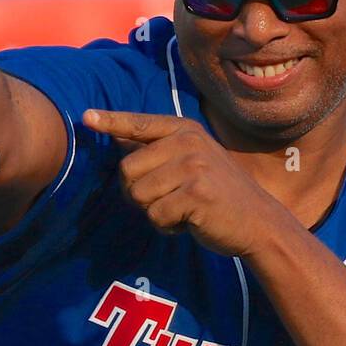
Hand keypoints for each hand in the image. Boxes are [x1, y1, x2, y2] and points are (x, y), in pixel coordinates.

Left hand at [81, 109, 296, 257]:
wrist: (259, 223)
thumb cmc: (220, 196)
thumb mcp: (193, 162)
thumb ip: (158, 151)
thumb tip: (116, 138)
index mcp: (185, 130)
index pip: (139, 124)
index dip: (110, 122)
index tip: (86, 118)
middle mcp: (187, 143)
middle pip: (127, 170)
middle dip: (139, 193)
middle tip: (169, 201)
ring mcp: (192, 166)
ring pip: (138, 195)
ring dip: (154, 212)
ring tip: (183, 211)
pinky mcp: (195, 194)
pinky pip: (155, 215)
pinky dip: (167, 227)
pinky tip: (189, 224)